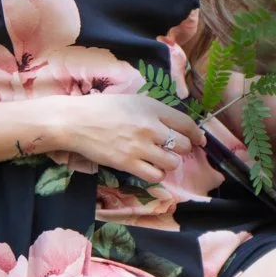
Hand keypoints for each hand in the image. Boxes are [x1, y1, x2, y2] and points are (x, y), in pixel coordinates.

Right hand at [57, 91, 207, 182]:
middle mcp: (150, 126)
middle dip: (182, 149)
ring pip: (172, 162)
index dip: (197, 134)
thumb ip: (155, 112)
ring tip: (159, 159)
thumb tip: (177, 126)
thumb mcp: (133, 101)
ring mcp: (140, 146)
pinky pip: (156, 175)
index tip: (199, 141)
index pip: (186, 123)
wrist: (76, 121)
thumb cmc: (103, 108)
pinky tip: (149, 168)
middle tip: (172, 149)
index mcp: (152, 107)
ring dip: (169, 163)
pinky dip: (156, 174)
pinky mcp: (128, 163)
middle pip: (182, 144)